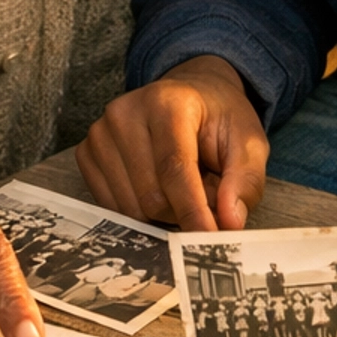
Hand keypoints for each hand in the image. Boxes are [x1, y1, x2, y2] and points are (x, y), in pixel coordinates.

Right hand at [75, 56, 268, 229]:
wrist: (189, 95)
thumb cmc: (217, 120)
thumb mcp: (249, 142)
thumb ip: (244, 180)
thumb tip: (229, 221)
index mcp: (168, 103)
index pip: (174, 169)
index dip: (193, 211)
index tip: (208, 240)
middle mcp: (125, 113)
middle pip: (151, 196)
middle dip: (183, 212)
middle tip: (205, 193)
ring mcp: (100, 134)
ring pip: (130, 208)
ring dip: (162, 213)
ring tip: (180, 186)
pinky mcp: (87, 153)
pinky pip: (111, 207)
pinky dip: (139, 210)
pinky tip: (155, 186)